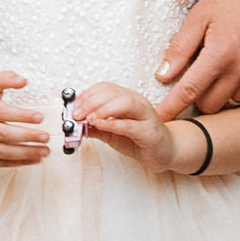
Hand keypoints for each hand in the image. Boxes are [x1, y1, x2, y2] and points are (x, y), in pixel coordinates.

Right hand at [0, 71, 48, 167]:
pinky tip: (34, 158)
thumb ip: (5, 78)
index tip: (40, 117)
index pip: (2, 112)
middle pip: (4, 134)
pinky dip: (19, 162)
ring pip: (3, 152)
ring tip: (44, 151)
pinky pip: (0, 163)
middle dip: (27, 137)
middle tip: (46, 137)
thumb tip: (23, 80)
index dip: (22, 116)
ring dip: (26, 153)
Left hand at [70, 81, 186, 173]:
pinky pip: (131, 125)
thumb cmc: (140, 139)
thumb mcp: (112, 133)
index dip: (87, 94)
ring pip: (124, 102)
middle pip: (112, 92)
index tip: (74, 105)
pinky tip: (100, 125)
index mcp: (126, 98)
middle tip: (77, 113)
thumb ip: (96, 127)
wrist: (165, 152)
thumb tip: (76, 124)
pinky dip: (113, 124)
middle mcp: (137, 102)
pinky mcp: (150, 131)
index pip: (105, 88)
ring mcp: (145, 115)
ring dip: (102, 109)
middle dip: (91, 101)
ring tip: (88, 118)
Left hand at [156, 0, 239, 116]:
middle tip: (192, 80)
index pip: (189, 92)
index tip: (160, 118)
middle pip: (211, 104)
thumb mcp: (199, 16)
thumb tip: (163, 75)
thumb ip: (180, 48)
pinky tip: (237, 61)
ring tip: (218, 64)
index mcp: (220, 54)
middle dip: (197, 98)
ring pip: (231, 100)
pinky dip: (239, 83)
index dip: (172, 107)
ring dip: (220, 91)